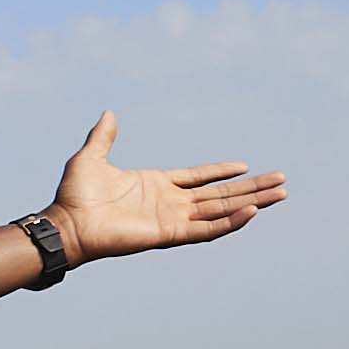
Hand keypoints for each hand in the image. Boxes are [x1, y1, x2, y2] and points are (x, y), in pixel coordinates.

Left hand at [49, 111, 283, 264]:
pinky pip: (207, 229)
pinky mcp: (169, 234)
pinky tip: (252, 211)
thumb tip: (108, 113)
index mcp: (157, 185)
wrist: (66, 224)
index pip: (199, 178)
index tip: (246, 165)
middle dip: (251, 188)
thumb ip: (104, 137)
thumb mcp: (91, 157)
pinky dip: (230, 222)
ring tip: (280, 195)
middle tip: (281, 181)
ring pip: (222, 210)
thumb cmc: (75, 196)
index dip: (221, 171)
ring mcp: (172, 219)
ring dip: (251, 203)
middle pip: (220, 195)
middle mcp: (170, 203)